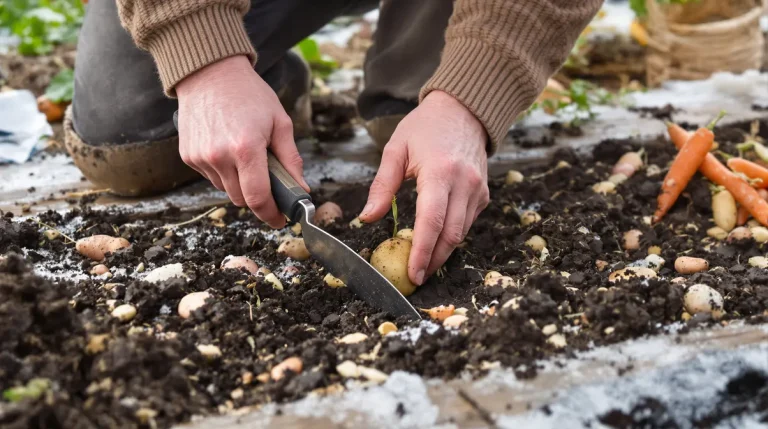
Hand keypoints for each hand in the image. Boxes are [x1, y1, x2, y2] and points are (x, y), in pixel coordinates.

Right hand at [176, 55, 308, 228]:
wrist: (209, 72)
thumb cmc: (249, 94)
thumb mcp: (279, 122)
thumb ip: (290, 159)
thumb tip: (301, 189)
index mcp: (246, 148)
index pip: (258, 198)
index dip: (271, 215)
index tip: (280, 220)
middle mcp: (219, 156)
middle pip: (242, 199)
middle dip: (258, 197)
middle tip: (268, 182)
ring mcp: (200, 157)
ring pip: (226, 190)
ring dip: (240, 183)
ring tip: (245, 156)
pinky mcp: (188, 156)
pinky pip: (212, 177)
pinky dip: (223, 172)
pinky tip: (227, 149)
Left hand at [359, 90, 489, 284]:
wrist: (464, 110)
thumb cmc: (425, 127)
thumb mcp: (395, 149)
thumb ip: (382, 186)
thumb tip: (366, 218)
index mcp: (439, 171)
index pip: (431, 221)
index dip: (422, 252)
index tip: (412, 273)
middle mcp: (464, 183)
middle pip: (450, 234)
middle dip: (433, 261)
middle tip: (416, 278)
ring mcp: (477, 189)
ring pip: (462, 233)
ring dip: (443, 253)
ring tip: (423, 266)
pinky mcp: (483, 194)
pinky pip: (467, 223)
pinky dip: (452, 237)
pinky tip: (436, 244)